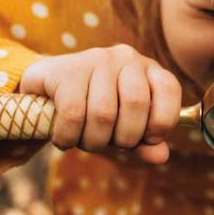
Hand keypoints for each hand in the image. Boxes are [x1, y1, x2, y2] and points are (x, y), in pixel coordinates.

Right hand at [19, 44, 181, 163]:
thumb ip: (145, 143)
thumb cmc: (94, 111)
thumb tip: (161, 156)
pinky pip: (73, 113)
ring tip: (85, 141)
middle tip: (109, 143)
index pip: (168, 89)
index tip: (149, 139)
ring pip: (103, 112)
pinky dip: (68, 137)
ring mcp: (94, 59)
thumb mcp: (124, 128)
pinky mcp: (64, 70)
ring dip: (93, 141)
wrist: (45, 92)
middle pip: (135, 104)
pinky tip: (64, 139)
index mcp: (148, 69)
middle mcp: (125, 58)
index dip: (162, 121)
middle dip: (124, 138)